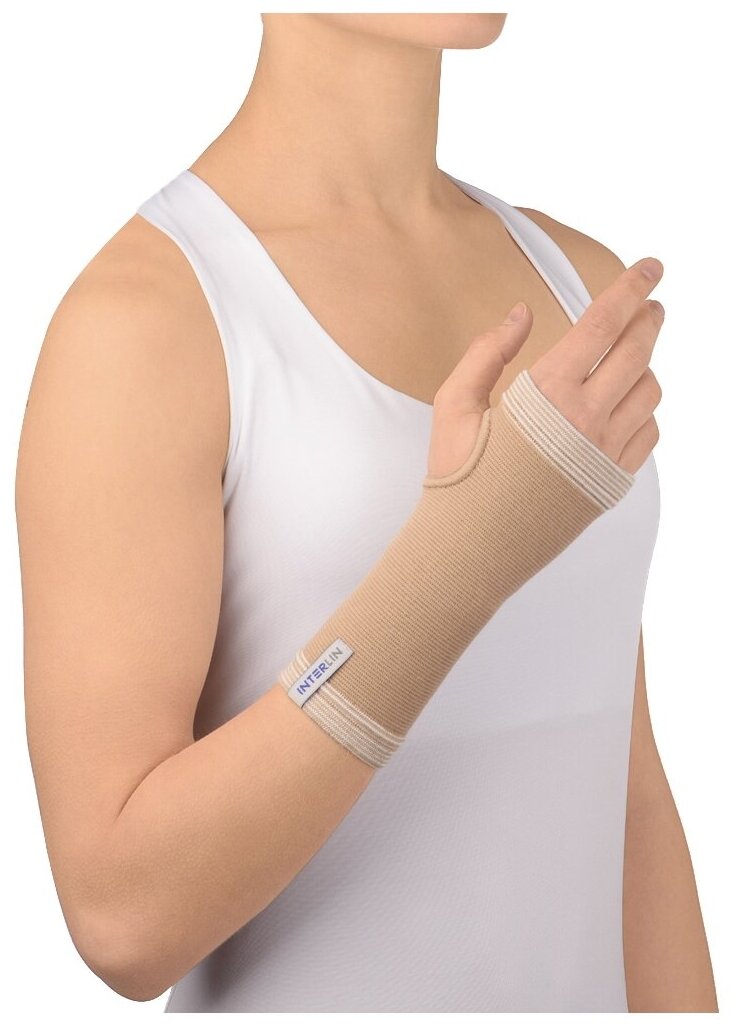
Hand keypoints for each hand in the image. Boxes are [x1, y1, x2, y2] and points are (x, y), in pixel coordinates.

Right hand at [428, 257, 663, 478]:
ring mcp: (604, 453)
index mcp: (547, 394)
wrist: (471, 548)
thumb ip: (488, 352)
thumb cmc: (458, 476)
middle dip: (649, 319)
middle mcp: (585, 420)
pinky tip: (626, 405)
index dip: (631, 289)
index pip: (603, 325)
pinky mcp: (612, 483)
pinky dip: (644, 411)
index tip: (650, 267)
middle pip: (638, 352)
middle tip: (650, 305)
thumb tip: (522, 313)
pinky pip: (648, 435)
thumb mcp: (453, 405)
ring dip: (645, 366)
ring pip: (650, 392)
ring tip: (631, 358)